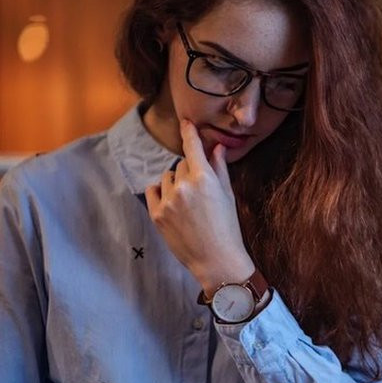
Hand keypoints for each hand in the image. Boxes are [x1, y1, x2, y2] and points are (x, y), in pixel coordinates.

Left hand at [145, 119, 255, 292]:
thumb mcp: (228, 195)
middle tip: (201, 192)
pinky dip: (161, 192)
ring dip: (175, 183)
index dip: (189, 133)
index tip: (186, 122)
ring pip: (167, 177)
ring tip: (188, 202)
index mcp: (204, 179)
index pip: (192, 147)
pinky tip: (172, 204)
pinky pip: (153, 190)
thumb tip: (217, 147)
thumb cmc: (227, 227)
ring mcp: (168, 201)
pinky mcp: (156, 215)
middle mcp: (183, 186)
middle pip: (182, 165)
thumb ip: (220, 168)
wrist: (216, 259)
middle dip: (190, 172)